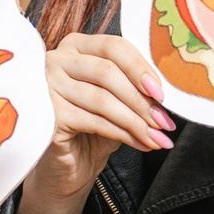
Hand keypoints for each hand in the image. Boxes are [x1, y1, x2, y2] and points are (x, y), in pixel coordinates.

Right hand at [19, 33, 170, 213]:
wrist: (66, 167)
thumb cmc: (92, 128)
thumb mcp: (117, 101)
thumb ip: (135, 87)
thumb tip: (166, 93)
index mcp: (76, 46)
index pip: (114, 46)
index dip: (141, 68)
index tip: (162, 93)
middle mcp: (57, 59)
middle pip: (108, 71)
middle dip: (141, 99)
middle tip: (165, 121)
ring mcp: (48, 86)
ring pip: (103, 99)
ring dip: (136, 120)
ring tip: (158, 136)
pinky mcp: (48, 114)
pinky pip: (94, 121)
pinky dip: (124, 134)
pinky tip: (141, 143)